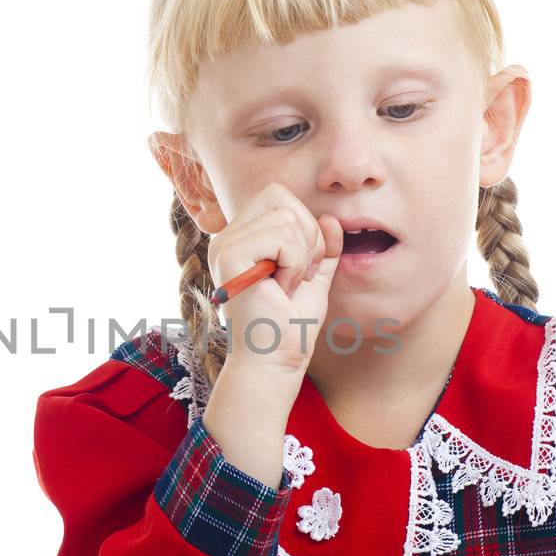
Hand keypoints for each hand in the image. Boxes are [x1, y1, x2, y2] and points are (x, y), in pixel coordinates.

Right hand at [206, 182, 344, 374]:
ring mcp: (225, 244)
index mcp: (244, 238)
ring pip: (285, 218)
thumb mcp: (315, 278)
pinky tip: (280, 290)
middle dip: (305, 235)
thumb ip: (323, 248)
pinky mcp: (228, 255)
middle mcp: (228, 236)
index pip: (278, 195)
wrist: (276, 360)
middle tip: (295, 275)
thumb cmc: (291, 326)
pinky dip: (294, 265)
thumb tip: (331, 218)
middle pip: (279, 195)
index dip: (304, 224)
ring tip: (285, 286)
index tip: (301, 267)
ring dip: (301, 257)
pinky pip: (281, 237)